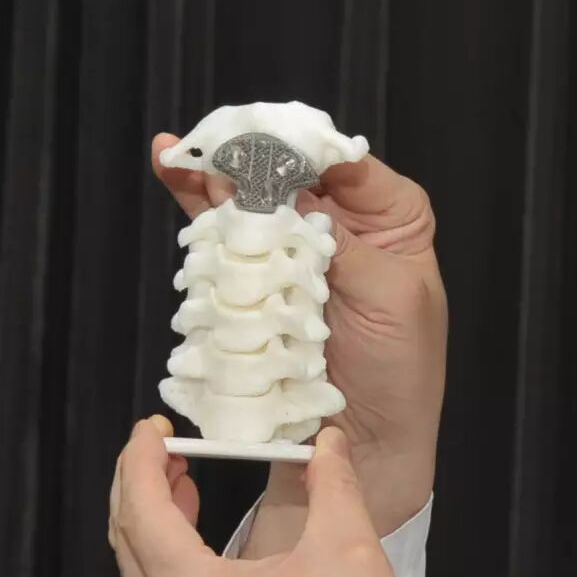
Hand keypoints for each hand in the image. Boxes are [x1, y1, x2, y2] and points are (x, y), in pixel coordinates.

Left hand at [110, 418, 426, 576]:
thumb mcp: (351, 554)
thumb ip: (333, 483)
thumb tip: (329, 442)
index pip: (142, 512)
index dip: (140, 459)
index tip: (151, 428)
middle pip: (128, 539)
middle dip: (139, 480)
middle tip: (163, 444)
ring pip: (137, 570)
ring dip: (151, 515)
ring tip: (178, 475)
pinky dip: (164, 551)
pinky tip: (190, 526)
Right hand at [152, 133, 446, 541]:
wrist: (362, 439)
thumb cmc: (400, 370)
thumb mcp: (393, 296)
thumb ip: (346, 242)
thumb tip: (295, 192)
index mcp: (390, 219)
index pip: (346, 164)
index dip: (306, 146)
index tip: (266, 136)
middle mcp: (340, 228)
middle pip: (290, 176)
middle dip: (250, 156)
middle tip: (211, 139)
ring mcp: (295, 254)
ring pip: (253, 203)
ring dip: (216, 179)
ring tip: (178, 154)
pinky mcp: (262, 284)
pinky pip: (231, 242)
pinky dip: (203, 214)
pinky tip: (177, 181)